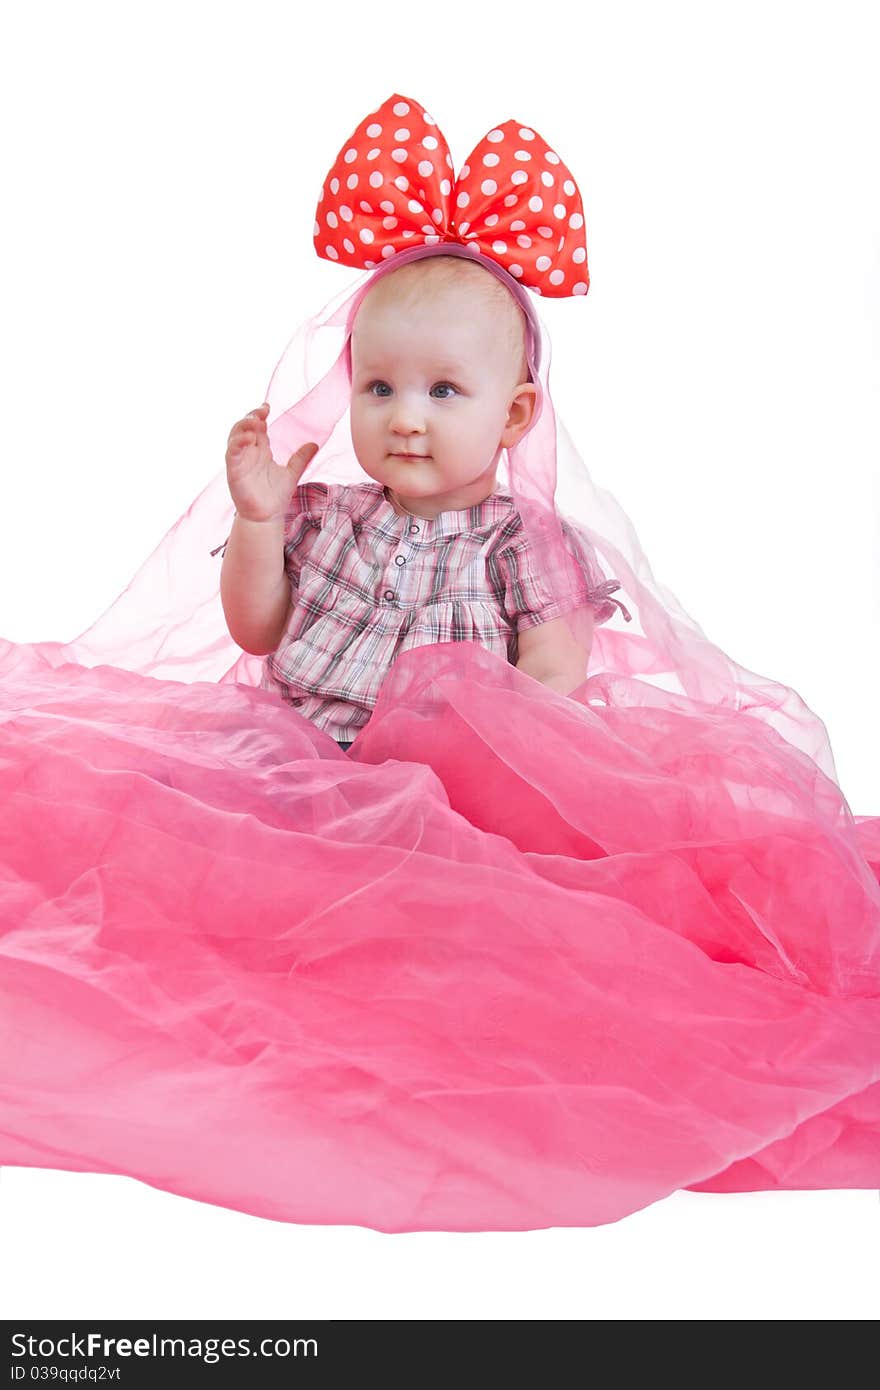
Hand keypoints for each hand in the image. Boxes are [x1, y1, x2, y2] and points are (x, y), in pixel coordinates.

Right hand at [225, 403, 318, 522]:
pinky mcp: (233, 472)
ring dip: (242, 426)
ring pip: (235, 436)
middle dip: (251, 416)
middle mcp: (248, 453)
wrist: (268, 517)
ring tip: (254, 421)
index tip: (268, 407)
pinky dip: (237, 444)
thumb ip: (300, 458)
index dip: (259, 415)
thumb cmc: (275, 496)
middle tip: (262, 411)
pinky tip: (248, 438)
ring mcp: (240, 461)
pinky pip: (231, 453)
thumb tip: (314, 444)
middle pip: (244, 427)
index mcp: (260, 450)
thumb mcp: (292, 473)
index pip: (257, 427)